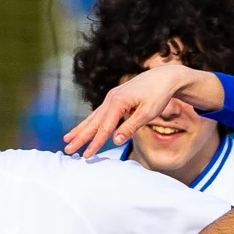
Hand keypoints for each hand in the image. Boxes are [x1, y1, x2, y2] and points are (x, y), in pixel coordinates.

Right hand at [62, 65, 224, 157]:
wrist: (165, 77)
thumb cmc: (159, 95)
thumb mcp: (148, 112)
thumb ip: (131, 127)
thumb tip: (115, 140)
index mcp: (118, 102)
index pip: (104, 128)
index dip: (94, 143)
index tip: (86, 156)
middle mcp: (111, 98)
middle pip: (93, 122)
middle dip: (80, 137)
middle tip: (68, 150)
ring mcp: (112, 97)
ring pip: (93, 117)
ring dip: (81, 129)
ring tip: (68, 139)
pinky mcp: (115, 98)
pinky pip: (100, 113)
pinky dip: (91, 122)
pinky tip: (85, 128)